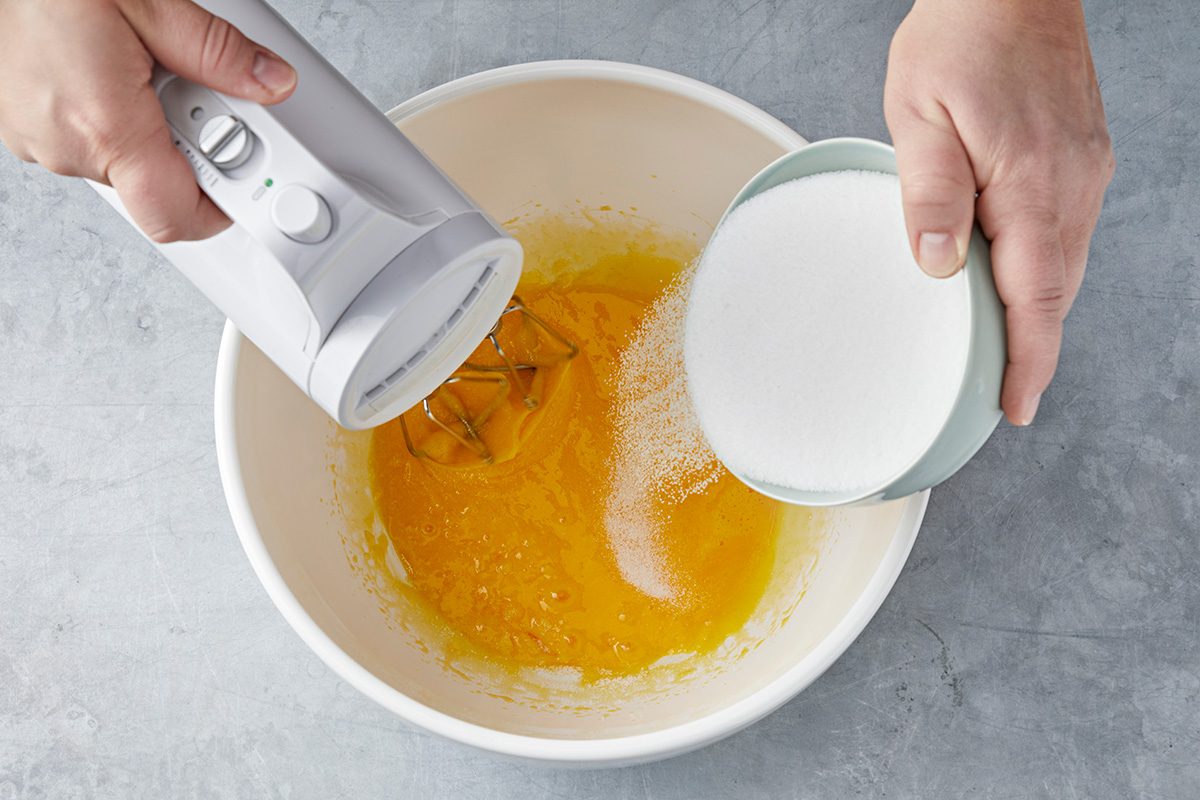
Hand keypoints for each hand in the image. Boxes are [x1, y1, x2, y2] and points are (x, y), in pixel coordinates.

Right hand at [0, 0, 295, 241]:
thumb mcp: (152, 4)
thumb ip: (219, 53)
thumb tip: (271, 83)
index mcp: (104, 126)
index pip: (177, 218)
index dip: (221, 209)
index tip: (246, 181)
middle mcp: (63, 145)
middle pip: (155, 186)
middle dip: (189, 145)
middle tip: (195, 87)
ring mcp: (36, 138)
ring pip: (121, 163)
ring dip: (147, 126)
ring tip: (141, 64)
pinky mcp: (21, 123)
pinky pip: (86, 141)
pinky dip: (112, 116)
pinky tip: (110, 69)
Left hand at [885, 0, 1113, 425]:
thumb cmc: (959, 39)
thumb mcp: (919, 115)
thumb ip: (929, 192)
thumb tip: (938, 264)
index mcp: (1029, 183)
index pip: (1036, 296)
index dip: (1028, 360)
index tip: (1015, 407)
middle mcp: (1071, 184)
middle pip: (1057, 291)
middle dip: (1033, 349)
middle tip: (1001, 396)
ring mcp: (1084, 170)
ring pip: (1066, 264)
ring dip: (1038, 311)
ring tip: (1004, 351)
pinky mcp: (1082, 157)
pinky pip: (1067, 231)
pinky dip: (1044, 268)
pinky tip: (1015, 279)